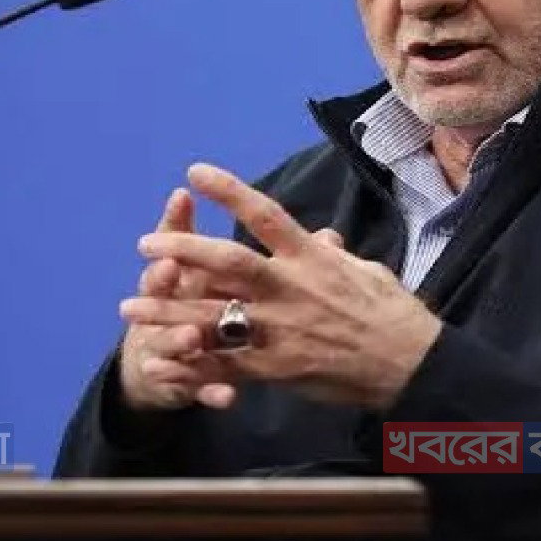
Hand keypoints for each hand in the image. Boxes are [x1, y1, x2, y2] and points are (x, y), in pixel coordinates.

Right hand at [117, 188, 241, 410]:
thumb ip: (182, 233)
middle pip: (159, 299)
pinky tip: (227, 397)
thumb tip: (182, 192)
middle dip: (162, 288)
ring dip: (179, 339)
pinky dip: (212, 391)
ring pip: (172, 344)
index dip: (166, 248)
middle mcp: (163, 314)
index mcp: (169, 283)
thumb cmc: (175, 299)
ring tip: (191, 337)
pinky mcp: (186, 384)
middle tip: (170, 274)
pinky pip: (200, 388)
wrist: (154, 364)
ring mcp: (172, 351)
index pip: (163, 261)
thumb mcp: (179, 267)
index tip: (171, 237)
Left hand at [121, 164, 442, 409]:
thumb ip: (335, 254)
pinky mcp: (276, 369)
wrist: (410, 366)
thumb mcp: (367, 272)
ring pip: (214, 317)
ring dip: (168, 311)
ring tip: (130, 305)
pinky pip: (224, 365)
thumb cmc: (394, 315)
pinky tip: (157, 362)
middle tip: (146, 245)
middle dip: (183, 252)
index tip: (195, 172)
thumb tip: (322, 236)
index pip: (263, 215)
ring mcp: (281, 330)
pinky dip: (188, 365)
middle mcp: (291, 289)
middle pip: (228, 263)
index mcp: (312, 259)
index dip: (227, 192)